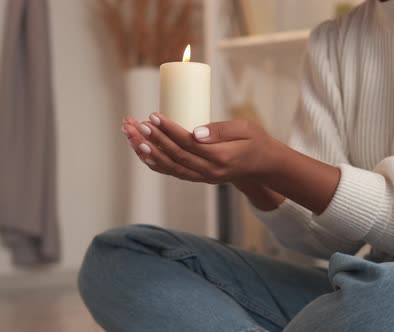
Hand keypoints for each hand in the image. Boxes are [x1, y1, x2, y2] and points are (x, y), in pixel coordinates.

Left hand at [122, 113, 282, 183]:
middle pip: (174, 156)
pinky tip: (141, 153)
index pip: (188, 144)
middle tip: (136, 123)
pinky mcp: (198, 177)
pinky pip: (173, 172)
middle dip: (152, 139)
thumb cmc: (255, 141)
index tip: (153, 115)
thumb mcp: (245, 129)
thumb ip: (221, 130)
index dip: (169, 130)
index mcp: (221, 158)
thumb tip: (195, 132)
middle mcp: (209, 171)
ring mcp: (202, 177)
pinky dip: (155, 163)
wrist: (263, 166)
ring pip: (170, 166)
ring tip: (131, 136)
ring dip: (148, 152)